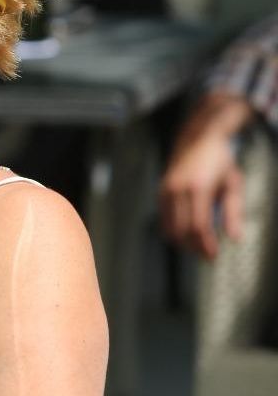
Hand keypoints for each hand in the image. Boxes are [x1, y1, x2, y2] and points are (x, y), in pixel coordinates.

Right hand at [159, 118, 244, 259]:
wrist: (198, 139)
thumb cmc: (219, 162)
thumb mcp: (233, 185)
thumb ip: (233, 213)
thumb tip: (234, 237)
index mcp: (198, 188)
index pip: (199, 226)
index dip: (205, 244)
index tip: (212, 256)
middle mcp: (178, 190)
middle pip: (182, 230)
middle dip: (194, 246)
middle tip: (207, 255)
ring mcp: (167, 190)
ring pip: (170, 227)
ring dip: (183, 241)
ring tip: (197, 246)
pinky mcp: (161, 191)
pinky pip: (164, 218)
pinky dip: (173, 230)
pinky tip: (185, 234)